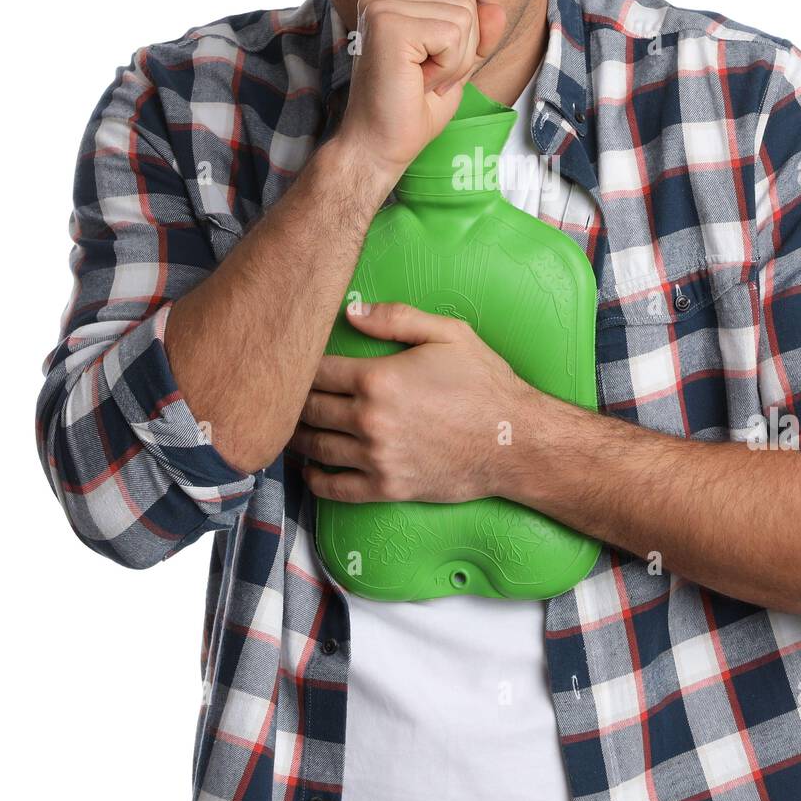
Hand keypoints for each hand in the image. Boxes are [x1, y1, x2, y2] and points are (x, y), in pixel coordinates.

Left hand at [291, 302, 530, 503]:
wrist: (514, 441)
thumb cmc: (484, 383)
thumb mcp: (448, 333)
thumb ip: (395, 317)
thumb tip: (349, 311)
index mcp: (377, 379)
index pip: (317, 370)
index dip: (302, 364)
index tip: (297, 361)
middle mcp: (369, 420)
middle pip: (309, 409)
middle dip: (294, 399)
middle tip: (287, 393)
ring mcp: (376, 457)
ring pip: (315, 447)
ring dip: (298, 437)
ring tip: (291, 427)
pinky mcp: (386, 488)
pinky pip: (334, 488)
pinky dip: (315, 480)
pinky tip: (310, 470)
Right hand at [334, 0, 506, 183]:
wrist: (379, 146)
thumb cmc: (412, 110)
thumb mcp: (456, 66)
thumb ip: (477, 36)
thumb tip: (497, 8)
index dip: (462, 42)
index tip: (429, 71)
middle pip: (465, 3)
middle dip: (461, 51)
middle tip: (426, 80)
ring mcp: (382, 6)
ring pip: (462, 19)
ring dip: (453, 63)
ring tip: (421, 82)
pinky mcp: (388, 24)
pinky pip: (452, 35)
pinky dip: (446, 68)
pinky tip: (418, 83)